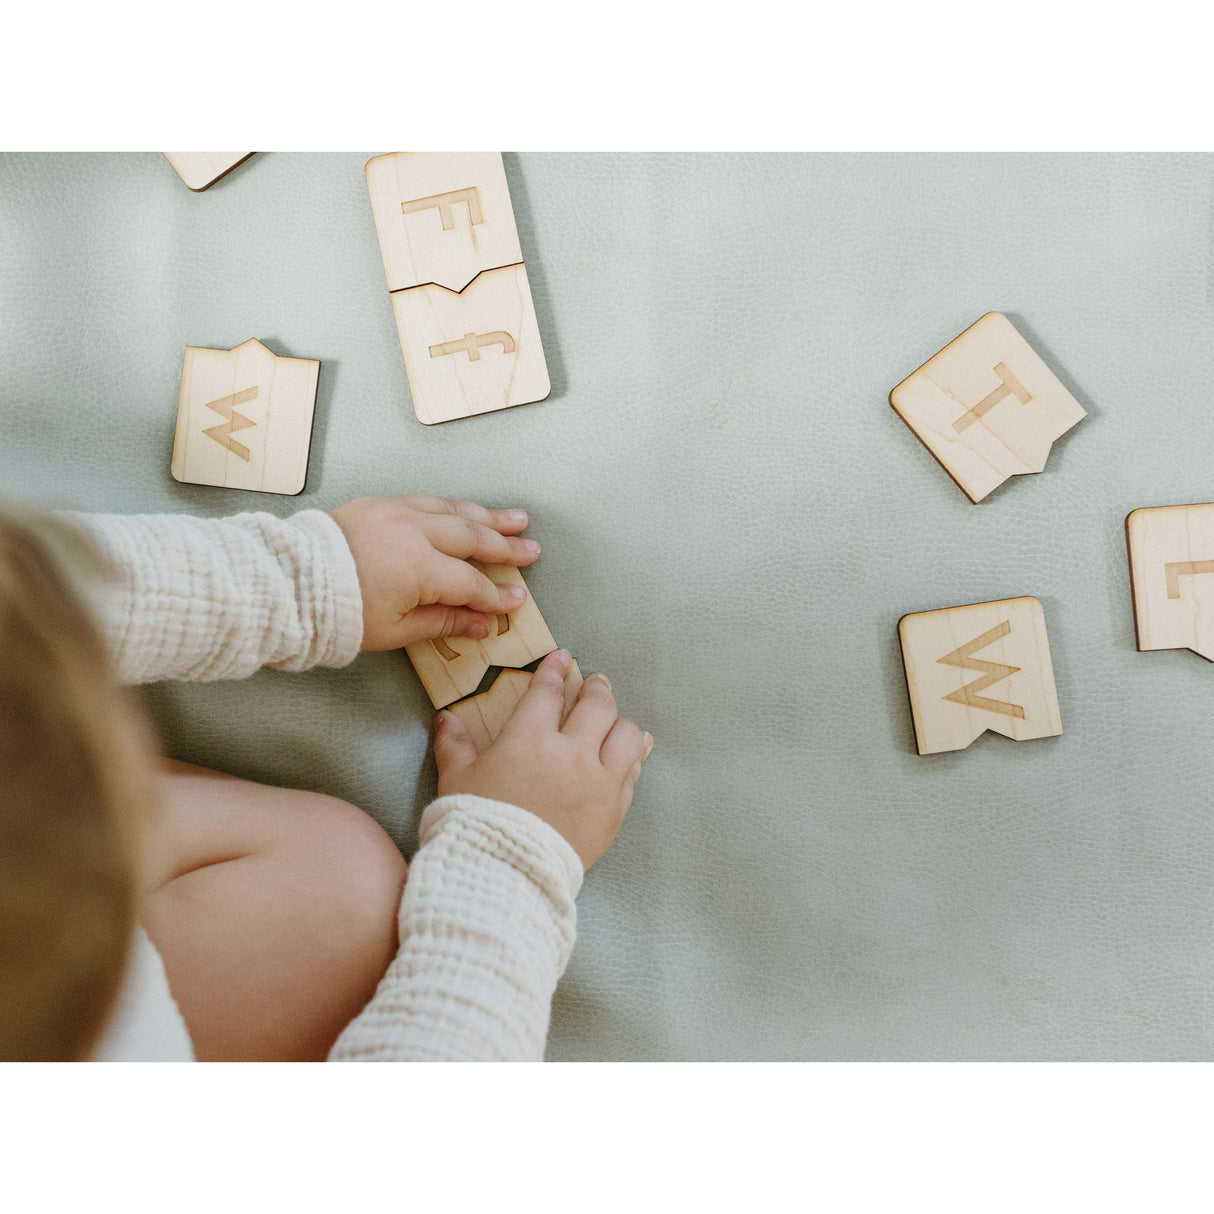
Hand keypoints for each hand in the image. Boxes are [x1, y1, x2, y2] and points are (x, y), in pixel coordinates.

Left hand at [330, 495, 539, 650]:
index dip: (496, 595)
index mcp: (419, 569)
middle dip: (504, 545)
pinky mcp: (381, 503)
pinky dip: (454, 507)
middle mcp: (414, 532)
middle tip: (532, 550)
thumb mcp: (395, 630)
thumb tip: (483, 626)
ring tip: (516, 519)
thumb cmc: (340, 614)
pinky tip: (469, 511)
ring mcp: (397, 512)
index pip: (470, 582)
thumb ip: (443, 623)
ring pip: (453, 510)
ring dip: (488, 516)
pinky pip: (429, 501)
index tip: (518, 600)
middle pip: (471, 537)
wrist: (289, 582)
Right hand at [433, 650, 652, 869]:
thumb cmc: (474, 825)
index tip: (562, 658)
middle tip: (595, 683)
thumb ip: (455, 745)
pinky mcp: (614, 811)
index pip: (547, 692)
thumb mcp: (457, 780)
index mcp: (529, 739)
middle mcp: (571, 753)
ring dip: (621, 723)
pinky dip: (632, 759)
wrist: (504, 877)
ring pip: (626, 736)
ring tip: (618, 720)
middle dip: (596, 689)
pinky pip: (632, 774)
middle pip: (597, 707)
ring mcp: (598, 782)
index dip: (555, 671)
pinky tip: (630, 755)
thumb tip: (445, 718)